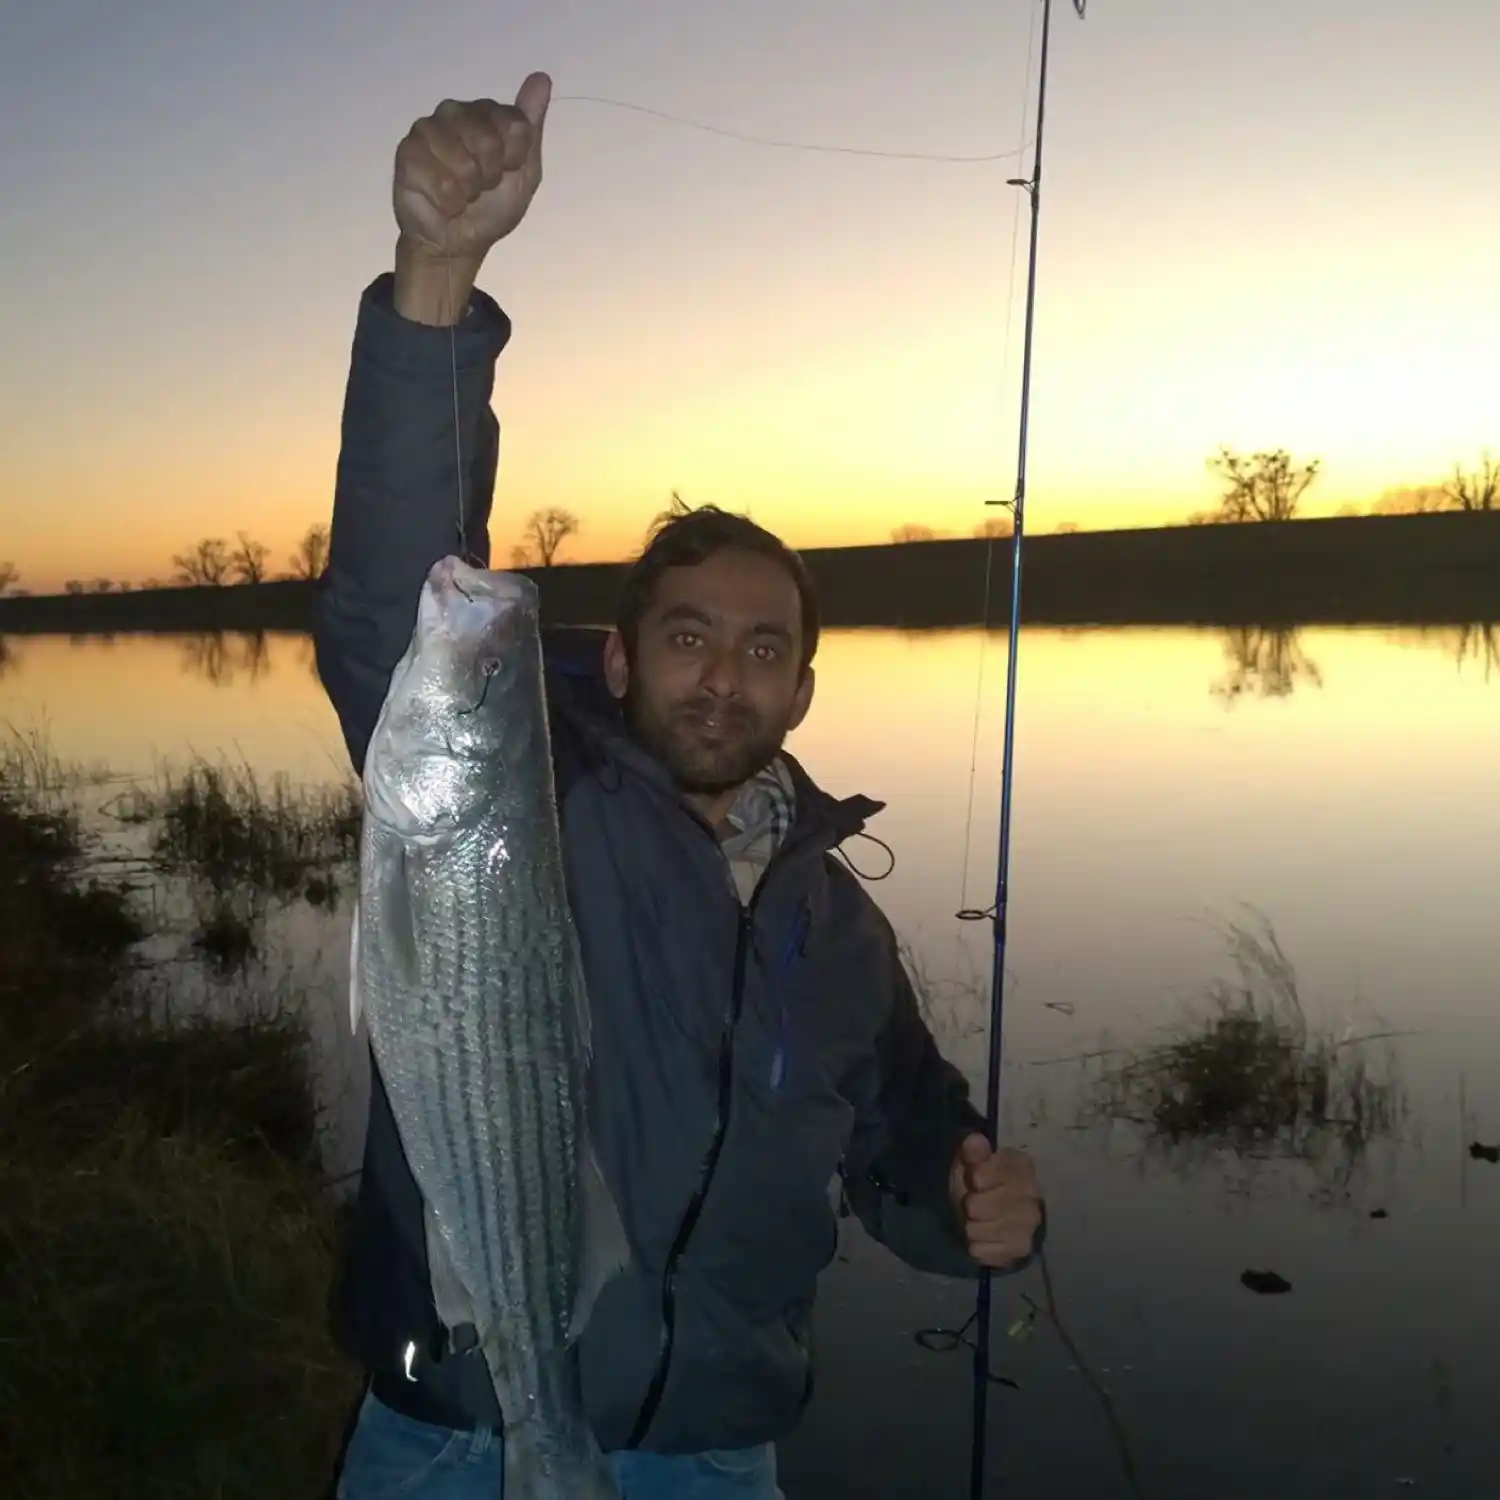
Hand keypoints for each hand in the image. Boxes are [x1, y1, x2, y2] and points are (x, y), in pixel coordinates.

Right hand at [393, 73, 550, 264]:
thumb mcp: (525, 172)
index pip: (514, 122)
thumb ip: (531, 128)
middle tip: (480, 187)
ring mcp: (427, 130)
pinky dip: (448, 201)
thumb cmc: (490, 208)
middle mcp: (454, 112)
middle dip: (489, 174)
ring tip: (461, 194)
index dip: (514, 157)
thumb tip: (542, 77)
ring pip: (461, 159)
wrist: (458, 243)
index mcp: (485, 114)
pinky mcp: (407, 153)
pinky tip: (443, 203)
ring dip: (468, 190)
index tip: (505, 172)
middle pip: (486, 137)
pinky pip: (438, 178)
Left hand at [949, 1134, 1041, 1270]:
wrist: (991, 1215)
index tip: (974, 1181)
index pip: (992, 1172)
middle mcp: (1033, 1194)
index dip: (976, 1177)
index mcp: (1021, 1165)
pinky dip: (977, 1245)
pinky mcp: (1022, 1248)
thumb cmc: (979, 1182)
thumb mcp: (970, 1161)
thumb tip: (975, 1141)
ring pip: (980, 1229)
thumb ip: (972, 1151)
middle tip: (972, 1202)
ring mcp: (1029, 1224)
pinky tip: (983, 1237)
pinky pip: (984, 1250)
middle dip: (970, 1204)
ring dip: (971, 1226)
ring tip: (976, 1219)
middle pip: (980, 1206)